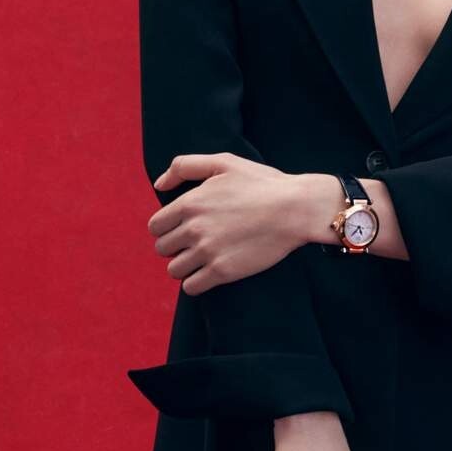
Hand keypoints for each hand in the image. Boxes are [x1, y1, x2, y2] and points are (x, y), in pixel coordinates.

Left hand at [148, 153, 317, 295]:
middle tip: (195, 243)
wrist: (295, 209)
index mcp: (190, 203)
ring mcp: (207, 252)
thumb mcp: (223, 163)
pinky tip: (209, 274)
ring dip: (184, 266)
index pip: (155, 226)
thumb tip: (158, 184)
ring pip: (174, 269)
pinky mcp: (222, 272)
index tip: (182, 228)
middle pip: (162, 248)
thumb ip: (185, 167)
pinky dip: (196, 283)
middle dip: (175, 247)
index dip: (166, 228)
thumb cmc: (262, 183)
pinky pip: (191, 287)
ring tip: (202, 259)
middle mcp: (194, 228)